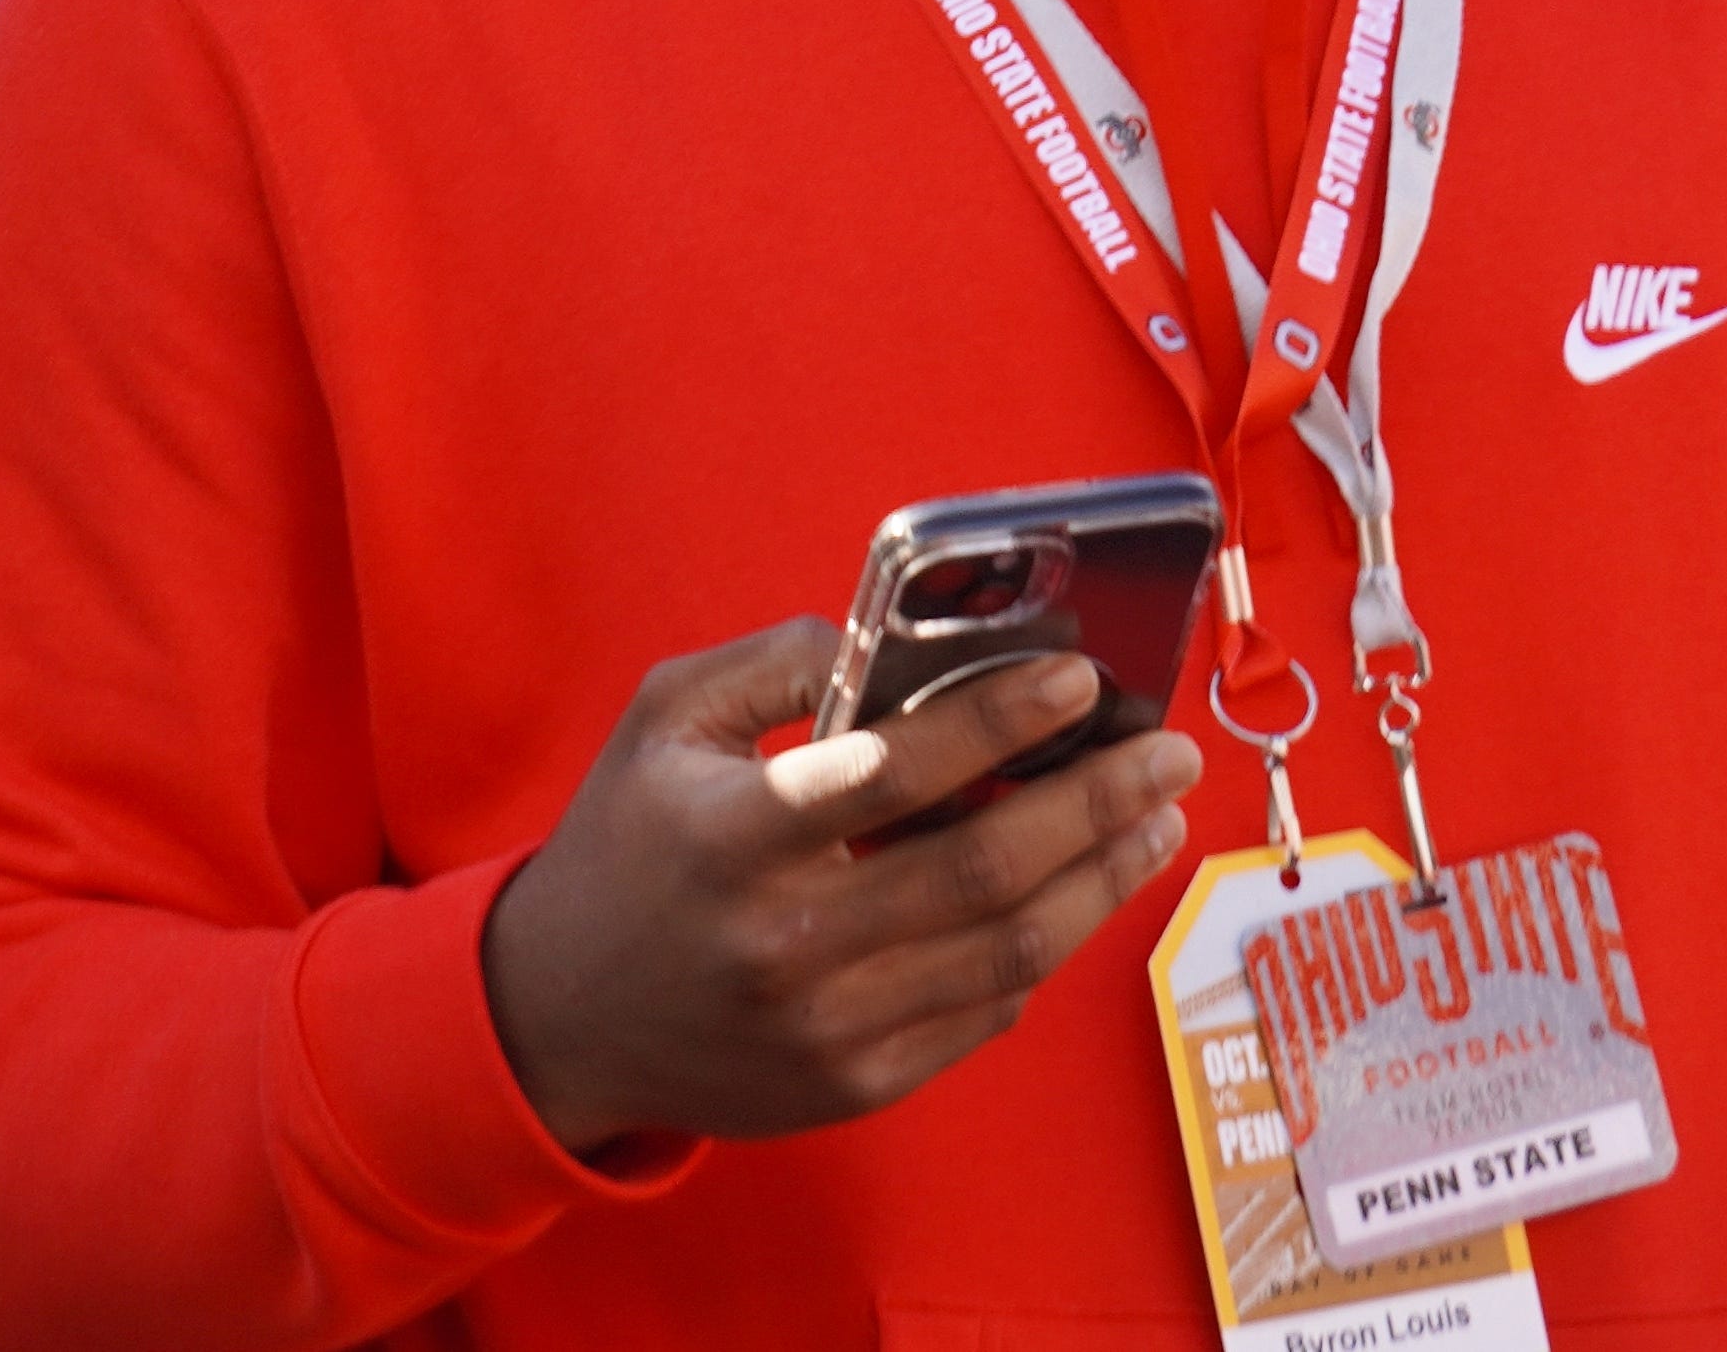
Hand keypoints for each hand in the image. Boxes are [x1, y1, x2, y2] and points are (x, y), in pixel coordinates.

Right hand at [476, 619, 1201, 1154]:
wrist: (562, 1017)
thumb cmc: (625, 844)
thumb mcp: (665, 720)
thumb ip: (776, 665)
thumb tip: (899, 642)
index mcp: (734, 839)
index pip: (895, 774)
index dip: (1001, 722)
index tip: (1078, 679)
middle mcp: (788, 943)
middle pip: (985, 872)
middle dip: (1097, 803)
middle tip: (1164, 753)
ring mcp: (831, 1029)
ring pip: (1010, 952)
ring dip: (1102, 879)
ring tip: (1155, 821)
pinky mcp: (859, 1084)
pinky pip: (987, 1012)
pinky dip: (1046, 948)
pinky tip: (1080, 891)